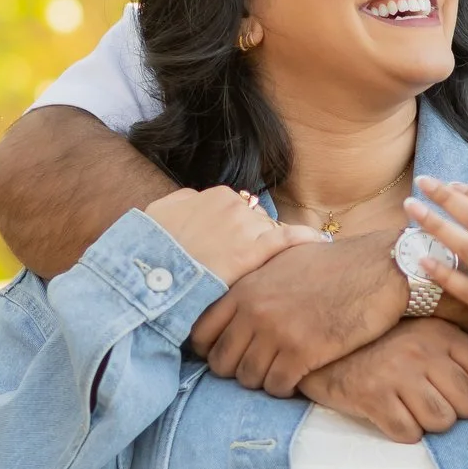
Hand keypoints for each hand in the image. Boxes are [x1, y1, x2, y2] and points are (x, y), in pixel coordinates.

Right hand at [143, 187, 316, 286]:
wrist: (147, 272)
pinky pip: (288, 240)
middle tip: (243, 264)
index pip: (241, 211)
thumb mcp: (161, 213)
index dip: (240, 231)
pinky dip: (305, 239)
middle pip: (258, 223)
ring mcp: (245, 227)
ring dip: (268, 252)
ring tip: (273, 270)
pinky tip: (321, 243)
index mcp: (215, 196)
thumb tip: (196, 202)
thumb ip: (185, 203)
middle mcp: (234, 206)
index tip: (235, 247)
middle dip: (254, 241)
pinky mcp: (252, 252)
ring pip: (270, 235)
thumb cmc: (150, 248)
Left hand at [189, 228, 409, 395]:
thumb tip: (239, 296)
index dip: (210, 350)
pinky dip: (285, 388)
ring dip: (263, 381)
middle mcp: (253, 311)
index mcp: (245, 288)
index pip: (202, 332)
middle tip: (257, 369)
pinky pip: (277, 386)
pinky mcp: (302, 352)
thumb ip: (256, 280)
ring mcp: (276, 332)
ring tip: (280, 373)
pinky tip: (298, 377)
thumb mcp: (285, 260)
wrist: (379, 267)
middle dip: (236, 370)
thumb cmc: (337, 263)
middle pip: (221, 362)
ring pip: (248, 379)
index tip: (228, 355)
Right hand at [300, 319, 467, 442]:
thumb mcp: (425, 333)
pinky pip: (408, 434)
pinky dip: (403, 431)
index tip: (459, 386)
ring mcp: (397, 374)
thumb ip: (465, 347)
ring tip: (413, 408)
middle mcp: (423, 352)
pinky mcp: (371, 397)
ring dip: (430, 423)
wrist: (323, 344)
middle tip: (434, 400)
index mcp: (442, 334)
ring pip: (442, 423)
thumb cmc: (383, 343)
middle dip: (456, 410)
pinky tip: (392, 413)